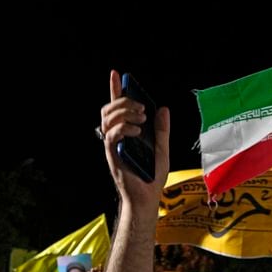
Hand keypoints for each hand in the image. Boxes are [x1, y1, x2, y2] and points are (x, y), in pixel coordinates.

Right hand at [100, 70, 169, 206]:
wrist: (148, 197)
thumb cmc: (152, 176)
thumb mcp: (162, 149)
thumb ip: (162, 130)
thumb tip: (163, 109)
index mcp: (126, 134)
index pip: (117, 108)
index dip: (115, 89)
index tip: (116, 74)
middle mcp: (116, 138)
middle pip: (108, 109)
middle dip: (123, 101)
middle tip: (141, 107)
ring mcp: (113, 146)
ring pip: (108, 119)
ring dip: (124, 112)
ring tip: (141, 118)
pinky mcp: (113, 155)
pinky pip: (111, 135)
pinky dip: (123, 128)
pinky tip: (137, 131)